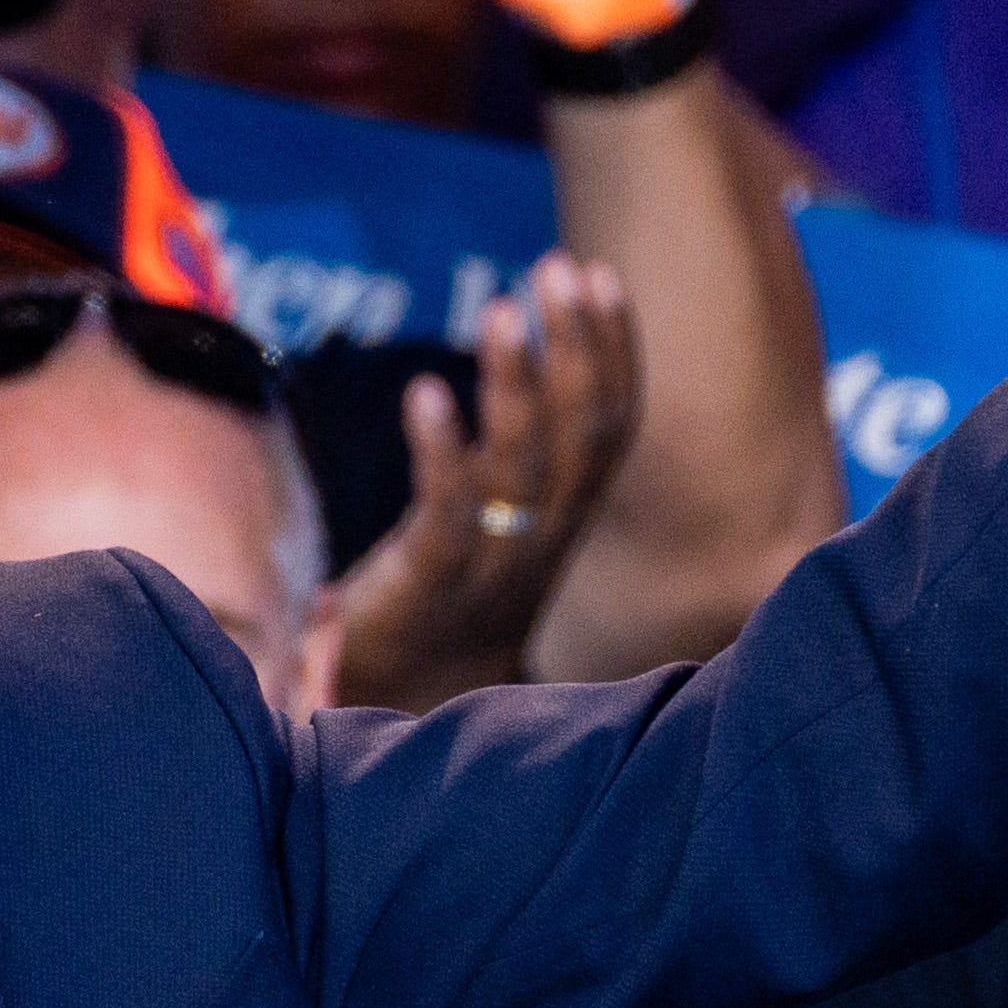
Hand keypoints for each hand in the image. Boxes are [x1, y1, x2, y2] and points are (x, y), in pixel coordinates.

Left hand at [324, 253, 639, 710]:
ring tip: (504, 306)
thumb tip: (476, 386)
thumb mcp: (474, 558)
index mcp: (554, 532)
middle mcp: (537, 547)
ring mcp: (487, 570)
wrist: (397, 743)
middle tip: (561, 265)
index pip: (606, 431)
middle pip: (583, 437)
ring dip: (518, 382)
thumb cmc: (430, 645)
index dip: (611, 351)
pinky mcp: (428, 592)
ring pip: (525, 468)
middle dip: (580, 347)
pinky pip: (447, 514)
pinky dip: (441, 451)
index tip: (600, 273)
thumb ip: (485, 489)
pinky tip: (426, 391)